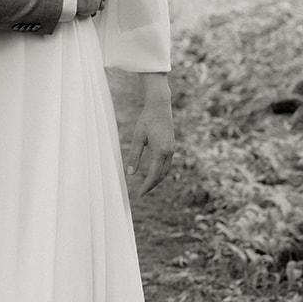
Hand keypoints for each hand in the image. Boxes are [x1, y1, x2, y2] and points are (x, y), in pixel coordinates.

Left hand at [126, 77, 173, 195]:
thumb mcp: (137, 137)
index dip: (147, 186)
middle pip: (161, 175)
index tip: (139, 195)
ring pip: (165, 170)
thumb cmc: (146, 120)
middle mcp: (169, 152)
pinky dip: (160, 172)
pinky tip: (152, 174)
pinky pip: (166, 164)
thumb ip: (133, 156)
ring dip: (156, 180)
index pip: (154, 175)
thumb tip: (130, 173)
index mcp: (161, 151)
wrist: (160, 106)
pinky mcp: (171, 146)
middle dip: (151, 186)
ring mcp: (172, 149)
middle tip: (141, 194)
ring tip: (146, 187)